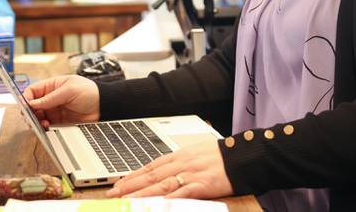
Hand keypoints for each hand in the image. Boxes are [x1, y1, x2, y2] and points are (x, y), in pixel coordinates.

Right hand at [23, 74, 99, 128]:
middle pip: (32, 105)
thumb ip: (51, 98)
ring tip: (41, 122)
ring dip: (36, 120)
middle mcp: (51, 97)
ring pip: (37, 116)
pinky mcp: (59, 120)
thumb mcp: (69, 91)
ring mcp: (54, 109)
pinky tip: (46, 126)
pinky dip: (43, 126)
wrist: (103, 106)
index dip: (26, 98)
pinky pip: (46, 124)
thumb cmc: (90, 92)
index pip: (32, 90)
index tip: (27, 106)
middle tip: (31, 118)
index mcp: (52, 85)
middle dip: (29, 112)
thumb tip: (32, 103)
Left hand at [105, 140, 232, 199]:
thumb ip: (181, 161)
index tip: (119, 182)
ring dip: (142, 193)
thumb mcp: (198, 152)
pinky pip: (181, 193)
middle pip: (151, 175)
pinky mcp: (202, 185)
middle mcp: (182, 163)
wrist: (242, 156)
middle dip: (130, 185)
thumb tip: (166, 169)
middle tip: (113, 193)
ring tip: (126, 200)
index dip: (134, 175)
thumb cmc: (222, 155)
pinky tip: (157, 204)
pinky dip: (168, 199)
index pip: (152, 165)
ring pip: (161, 185)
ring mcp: (191, 174)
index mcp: (181, 155)